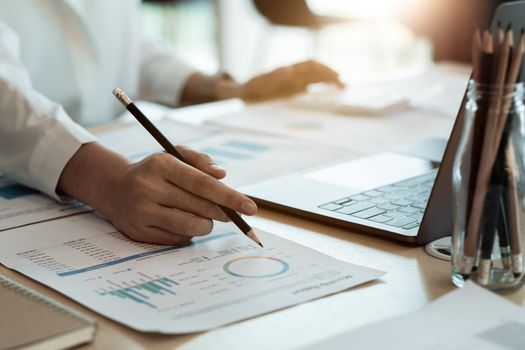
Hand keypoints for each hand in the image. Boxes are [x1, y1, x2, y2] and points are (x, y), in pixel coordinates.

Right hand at [58, 143, 256, 244]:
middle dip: (223, 213)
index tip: (251, 207)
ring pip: (191, 227)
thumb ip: (199, 161)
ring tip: (204, 217)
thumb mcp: (172, 155)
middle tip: (231, 214)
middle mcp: (149, 188)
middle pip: (201, 207)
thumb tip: (222, 175)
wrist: (113, 188)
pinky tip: (181, 222)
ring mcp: (142, 212)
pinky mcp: (138, 232)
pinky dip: (188, 233)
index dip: (230, 197)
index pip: (203, 184)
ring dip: (206, 225)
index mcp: (161, 166)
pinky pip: (177, 239)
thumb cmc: (153, 171)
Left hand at [240, 60, 344, 99]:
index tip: (334, 75)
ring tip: (342, 89)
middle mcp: (295, 74)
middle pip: (317, 71)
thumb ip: (274, 76)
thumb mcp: (260, 82)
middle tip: (344, 85)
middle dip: (331, 76)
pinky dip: (322, 90)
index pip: (310, 65)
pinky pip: (311, 88)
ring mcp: (296, 82)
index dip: (323, 68)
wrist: (246, 94)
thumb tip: (290, 69)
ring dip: (329, 82)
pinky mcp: (295, 91)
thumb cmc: (253, 87)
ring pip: (316, 79)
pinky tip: (329, 96)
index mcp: (289, 70)